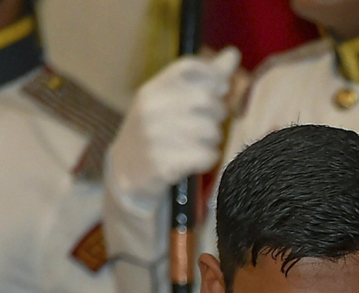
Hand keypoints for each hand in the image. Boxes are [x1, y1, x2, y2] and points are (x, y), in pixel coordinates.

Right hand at [106, 46, 240, 207]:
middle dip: (217, 114)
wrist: (126, 172)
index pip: (189, 67)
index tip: (221, 89)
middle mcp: (151, 108)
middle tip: (207, 124)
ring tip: (195, 144)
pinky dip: (207, 159)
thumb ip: (204, 79)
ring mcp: (155, 136)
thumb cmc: (158, 133)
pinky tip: (194, 160)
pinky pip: (207, 156)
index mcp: (152, 89)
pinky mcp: (164, 163)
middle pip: (207, 100)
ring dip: (212, 140)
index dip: (214, 76)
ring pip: (211, 131)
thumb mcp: (171, 102)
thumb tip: (233, 54)